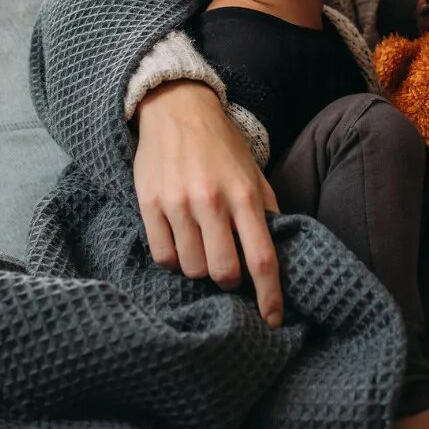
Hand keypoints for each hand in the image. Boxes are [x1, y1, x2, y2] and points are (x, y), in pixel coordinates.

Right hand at [133, 79, 283, 327]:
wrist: (177, 109)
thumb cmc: (222, 146)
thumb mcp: (254, 172)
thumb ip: (267, 210)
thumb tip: (279, 252)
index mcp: (245, 195)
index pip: (262, 258)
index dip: (270, 296)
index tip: (274, 319)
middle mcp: (212, 202)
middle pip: (224, 272)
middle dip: (230, 281)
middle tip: (228, 268)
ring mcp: (178, 205)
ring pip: (191, 269)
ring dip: (200, 269)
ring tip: (203, 248)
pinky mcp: (149, 205)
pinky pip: (163, 256)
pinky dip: (174, 259)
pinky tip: (181, 242)